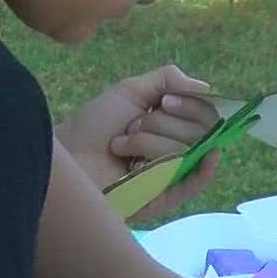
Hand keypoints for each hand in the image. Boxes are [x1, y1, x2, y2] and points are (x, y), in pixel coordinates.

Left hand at [55, 65, 223, 222]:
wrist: (69, 156)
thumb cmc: (94, 126)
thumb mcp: (130, 92)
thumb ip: (167, 80)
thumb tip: (204, 87)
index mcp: (172, 124)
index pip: (205, 113)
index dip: (191, 104)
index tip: (164, 102)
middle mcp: (178, 147)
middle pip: (200, 130)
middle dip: (162, 123)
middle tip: (132, 127)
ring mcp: (174, 173)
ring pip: (186, 150)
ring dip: (147, 142)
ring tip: (120, 148)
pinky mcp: (166, 197)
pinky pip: (196, 183)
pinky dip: (204, 170)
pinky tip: (207, 157)